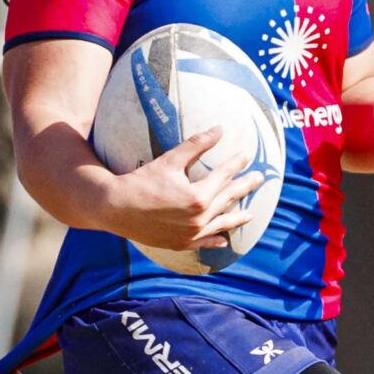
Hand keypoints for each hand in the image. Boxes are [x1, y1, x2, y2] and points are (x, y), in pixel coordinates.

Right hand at [105, 125, 261, 250]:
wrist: (114, 208)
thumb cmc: (141, 181)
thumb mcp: (170, 160)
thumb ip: (196, 145)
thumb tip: (219, 129)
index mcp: (199, 197)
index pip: (224, 176)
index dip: (236, 163)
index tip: (247, 155)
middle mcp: (199, 218)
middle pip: (228, 198)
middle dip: (244, 186)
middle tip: (259, 178)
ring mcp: (191, 234)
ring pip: (221, 223)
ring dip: (237, 217)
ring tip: (250, 213)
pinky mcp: (180, 243)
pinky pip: (204, 243)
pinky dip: (215, 241)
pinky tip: (224, 240)